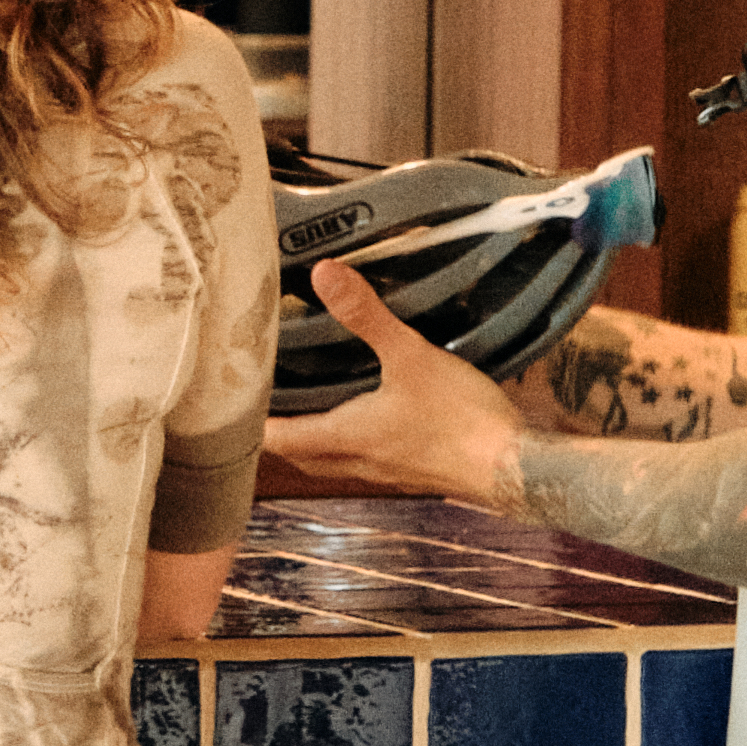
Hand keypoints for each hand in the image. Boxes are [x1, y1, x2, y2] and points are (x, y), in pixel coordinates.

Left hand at [267, 256, 528, 506]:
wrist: (515, 468)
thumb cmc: (460, 420)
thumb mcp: (410, 356)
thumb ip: (366, 317)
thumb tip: (323, 275)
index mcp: (343, 438)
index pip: (275, 438)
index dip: (249, 421)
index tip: (230, 398)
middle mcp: (356, 461)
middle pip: (299, 452)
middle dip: (279, 427)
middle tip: (266, 394)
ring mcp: (386, 470)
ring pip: (332, 457)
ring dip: (316, 433)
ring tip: (309, 396)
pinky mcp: (413, 470)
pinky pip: (368, 457)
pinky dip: (354, 437)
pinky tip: (370, 409)